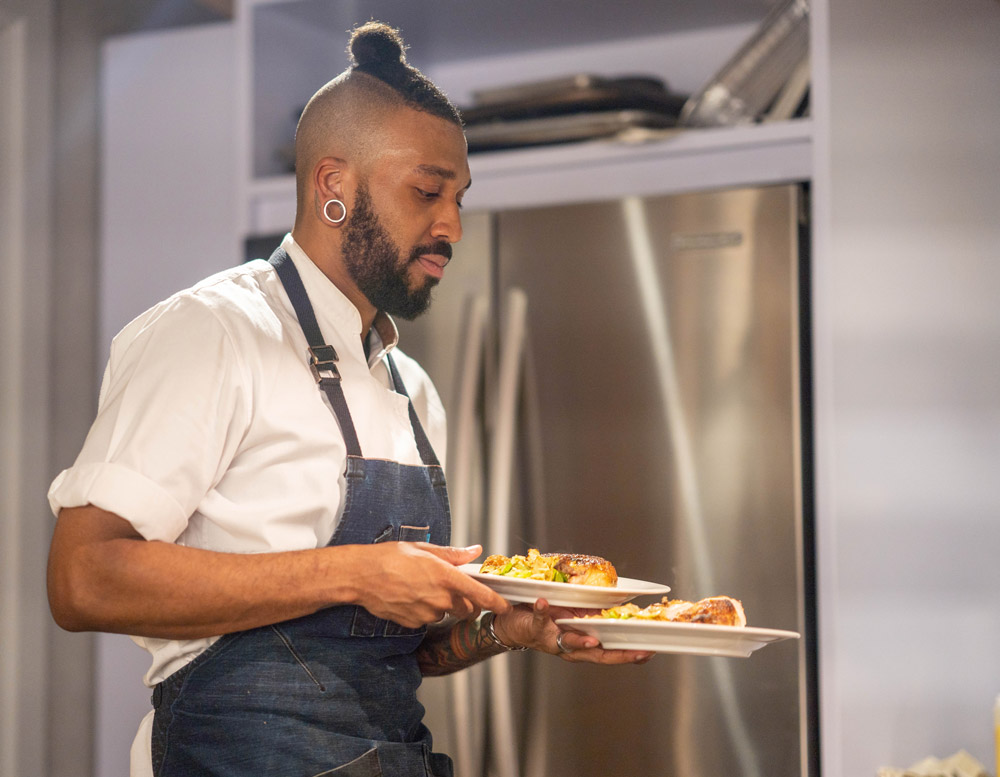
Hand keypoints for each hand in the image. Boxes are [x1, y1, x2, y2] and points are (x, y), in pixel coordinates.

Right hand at [348, 543, 510, 627]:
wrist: (361, 576)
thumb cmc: (390, 558)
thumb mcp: (424, 550)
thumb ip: (453, 555)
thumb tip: (474, 552)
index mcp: (445, 576)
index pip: (480, 594)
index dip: (496, 602)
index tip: (505, 606)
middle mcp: (439, 598)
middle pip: (466, 609)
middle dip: (467, 602)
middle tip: (454, 590)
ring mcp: (426, 613)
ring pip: (446, 614)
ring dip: (443, 606)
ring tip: (422, 588)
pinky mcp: (414, 623)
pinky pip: (428, 620)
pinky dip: (425, 611)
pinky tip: (411, 597)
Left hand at [492, 598, 653, 663]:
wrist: (509, 623)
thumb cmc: (545, 618)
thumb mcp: (572, 617)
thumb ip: (591, 613)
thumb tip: (618, 600)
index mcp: (583, 641)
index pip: (611, 652)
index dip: (630, 654)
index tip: (650, 652)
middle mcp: (570, 646)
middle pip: (598, 655)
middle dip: (619, 656)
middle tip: (638, 653)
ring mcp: (553, 639)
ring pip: (570, 644)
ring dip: (581, 642)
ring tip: (593, 641)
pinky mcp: (535, 627)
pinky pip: (540, 619)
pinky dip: (542, 610)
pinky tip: (543, 602)